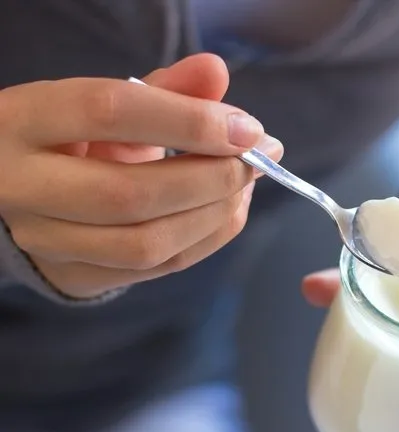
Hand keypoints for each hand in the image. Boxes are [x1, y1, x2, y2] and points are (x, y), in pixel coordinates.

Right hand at [0, 54, 282, 298]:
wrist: (26, 192)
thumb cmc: (76, 137)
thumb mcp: (110, 102)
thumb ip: (164, 88)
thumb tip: (216, 71)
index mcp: (23, 120)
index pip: (110, 112)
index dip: (189, 120)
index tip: (247, 127)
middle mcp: (22, 186)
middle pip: (131, 193)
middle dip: (212, 177)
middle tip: (258, 158)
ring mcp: (45, 242)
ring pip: (147, 243)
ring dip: (216, 213)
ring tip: (246, 183)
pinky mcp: (78, 276)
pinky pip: (160, 267)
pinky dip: (209, 237)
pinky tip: (229, 208)